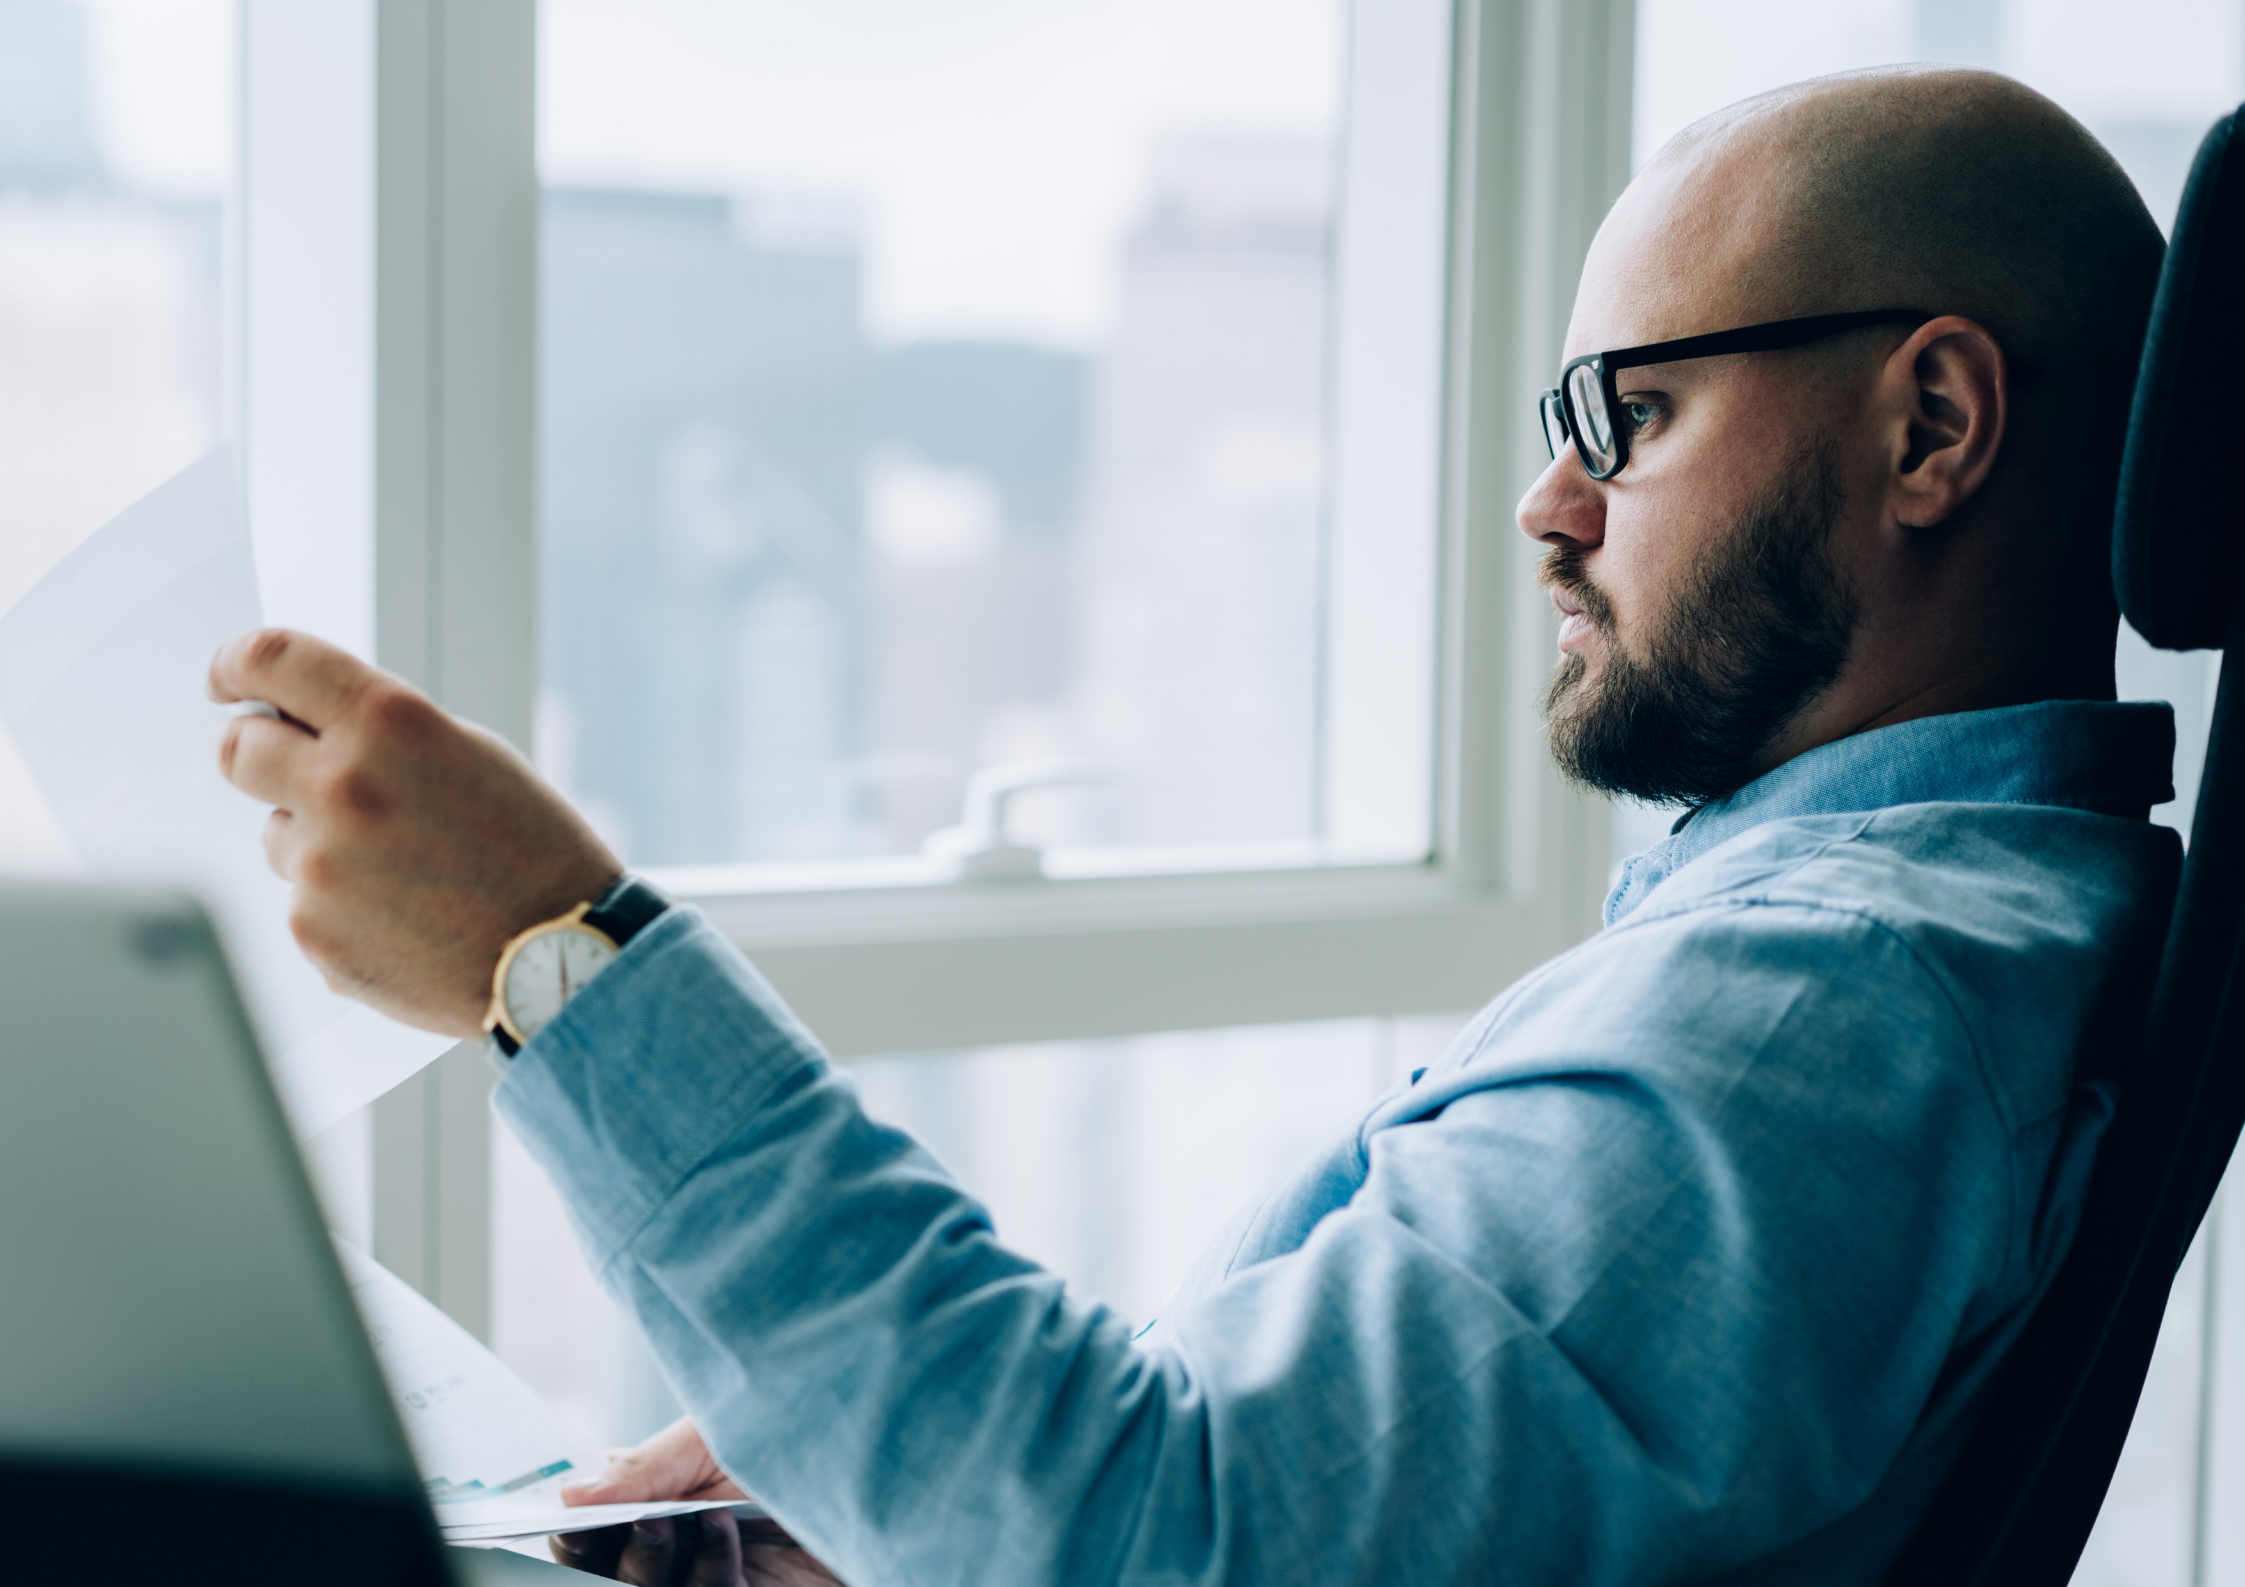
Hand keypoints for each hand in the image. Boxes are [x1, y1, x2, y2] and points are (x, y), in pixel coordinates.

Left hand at [208, 628, 621, 1036]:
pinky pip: (300, 900)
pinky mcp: (310, 931)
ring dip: (317, 842)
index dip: (234, 663)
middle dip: (260, 754)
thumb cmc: (533, 853)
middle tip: (297, 773)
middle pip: (238, 749)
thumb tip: (299, 724)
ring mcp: (319, 864)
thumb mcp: (472, 756)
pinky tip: (402, 917)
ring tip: (401, 872)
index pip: (270, 658)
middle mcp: (342, 786)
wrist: (562, 961)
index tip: (226, 679)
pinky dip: (338, 906)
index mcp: (389, 723)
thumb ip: (381, 731)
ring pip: (276, 834)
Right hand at [552, 1418, 842, 1585]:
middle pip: (620, 1566)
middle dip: (614, 1549)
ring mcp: (725, 1568)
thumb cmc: (812, 1420)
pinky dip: (709, 1568)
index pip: (602, 1522)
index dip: (578, 1528)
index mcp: (671, 1486)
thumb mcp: (720, 1427)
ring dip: (653, 1560)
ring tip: (670, 1519)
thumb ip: (647, 1464)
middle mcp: (691, 1532)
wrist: (898, 1444)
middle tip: (631, 1518)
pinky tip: (721, 1528)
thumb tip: (569, 1494)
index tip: (565, 1516)